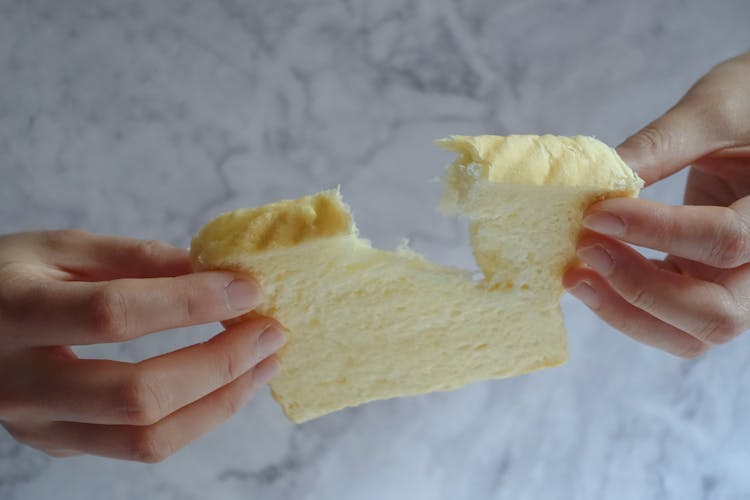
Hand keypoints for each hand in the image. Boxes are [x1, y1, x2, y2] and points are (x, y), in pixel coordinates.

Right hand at [0, 230, 285, 461]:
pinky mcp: (58, 444)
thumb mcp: (58, 248)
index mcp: (15, 313)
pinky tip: (227, 384)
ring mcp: (39, 425)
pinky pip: (140, 446)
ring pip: (146, 438)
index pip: (114, 314)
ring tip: (264, 364)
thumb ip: (132, 258)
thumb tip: (210, 271)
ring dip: (220, 402)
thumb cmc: (7, 279)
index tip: (247, 289)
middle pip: (137, 395)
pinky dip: (196, 417)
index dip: (190, 303)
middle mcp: (20, 383)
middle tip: (270, 332)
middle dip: (219, 364)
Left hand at [564, 51, 749, 357]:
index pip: (725, 241)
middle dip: (641, 287)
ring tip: (575, 275)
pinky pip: (671, 324)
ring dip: (626, 311)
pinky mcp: (709, 288)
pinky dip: (626, 310)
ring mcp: (740, 285)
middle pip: (717, 314)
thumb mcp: (717, 108)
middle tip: (584, 248)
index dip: (656, 230)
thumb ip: (664, 144)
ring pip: (691, 335)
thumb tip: (599, 177)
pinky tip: (588, 278)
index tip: (597, 212)